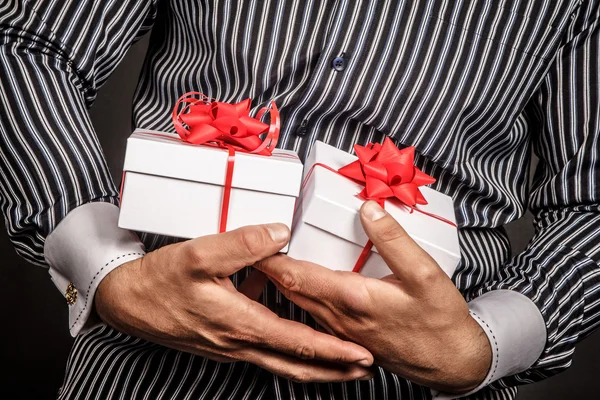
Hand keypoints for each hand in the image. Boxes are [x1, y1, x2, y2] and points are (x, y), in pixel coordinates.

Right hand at [94, 223, 373, 381]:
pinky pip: (264, 348)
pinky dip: (289, 348)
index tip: (361, 354)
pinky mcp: (225, 340)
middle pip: (296, 365)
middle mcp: (240, 341)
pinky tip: (294, 326)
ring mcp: (232, 345)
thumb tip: (280, 233)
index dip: (332, 351)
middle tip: (367, 369)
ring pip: (282, 361)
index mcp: (240, 322)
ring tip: (343, 361)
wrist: (128, 301)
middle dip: (335, 370)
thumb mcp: (198, 254)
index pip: (296, 343)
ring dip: (316, 364)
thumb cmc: (160, 281)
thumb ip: (242, 243)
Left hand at [255, 201, 490, 391]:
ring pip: (297, 302)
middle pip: (289, 289)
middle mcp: (337, 317)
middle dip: (266, 266)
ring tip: (263, 259)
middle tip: (247, 242)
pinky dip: (296, 296)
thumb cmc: (438, 320)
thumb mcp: (426, 274)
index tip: (250, 238)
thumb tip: (368, 210)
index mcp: (351, 298)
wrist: (449, 362)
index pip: (297, 275)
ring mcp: (339, 330)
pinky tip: (297, 286)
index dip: (270, 256)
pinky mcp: (345, 335)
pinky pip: (310, 313)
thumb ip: (394, 241)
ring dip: (278, 282)